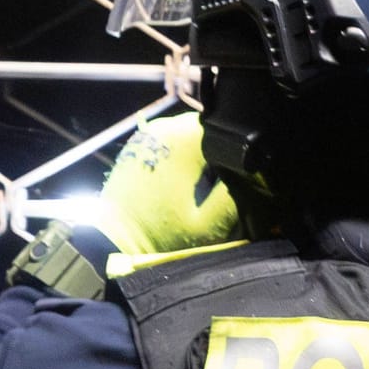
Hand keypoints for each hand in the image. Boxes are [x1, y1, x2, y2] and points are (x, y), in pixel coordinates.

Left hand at [93, 111, 239, 255]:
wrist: (112, 241)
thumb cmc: (159, 236)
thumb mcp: (208, 225)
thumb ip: (236, 197)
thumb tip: (255, 177)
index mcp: (185, 139)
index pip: (231, 131)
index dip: (242, 155)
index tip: (242, 180)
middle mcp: (166, 127)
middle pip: (211, 131)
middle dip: (223, 155)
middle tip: (224, 186)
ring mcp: (149, 133)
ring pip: (193, 135)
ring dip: (204, 155)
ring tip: (205, 186)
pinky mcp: (140, 144)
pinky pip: (173, 142)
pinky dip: (184, 157)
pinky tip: (185, 182)